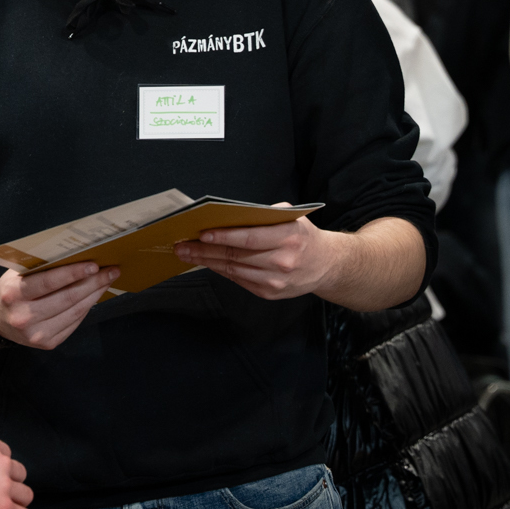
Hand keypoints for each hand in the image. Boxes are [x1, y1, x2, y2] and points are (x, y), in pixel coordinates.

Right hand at [0, 262, 119, 349]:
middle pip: (67, 298)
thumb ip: (40, 267)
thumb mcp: (17, 274)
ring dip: (95, 295)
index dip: (74, 273)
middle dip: (93, 283)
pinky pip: (74, 323)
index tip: (94, 265)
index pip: (49, 282)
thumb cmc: (11, 290)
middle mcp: (24, 317)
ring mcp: (36, 334)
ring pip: (75, 312)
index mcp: (14, 294)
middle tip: (111, 271)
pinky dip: (86, 308)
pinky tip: (94, 296)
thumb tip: (76, 256)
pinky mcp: (47, 343)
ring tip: (107, 281)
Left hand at [174, 209, 344, 300]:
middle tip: (183, 245)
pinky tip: (207, 262)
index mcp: (289, 238)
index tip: (202, 233)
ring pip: (234, 270)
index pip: (249, 238)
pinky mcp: (269, 293)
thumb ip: (264, 216)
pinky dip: (221, 270)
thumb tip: (228, 215)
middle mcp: (282, 262)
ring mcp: (275, 281)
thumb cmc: (303, 236)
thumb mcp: (291, 218)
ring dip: (207, 261)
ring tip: (187, 253)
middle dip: (205, 250)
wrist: (326, 265)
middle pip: (236, 256)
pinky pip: (239, 280)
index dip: (224, 236)